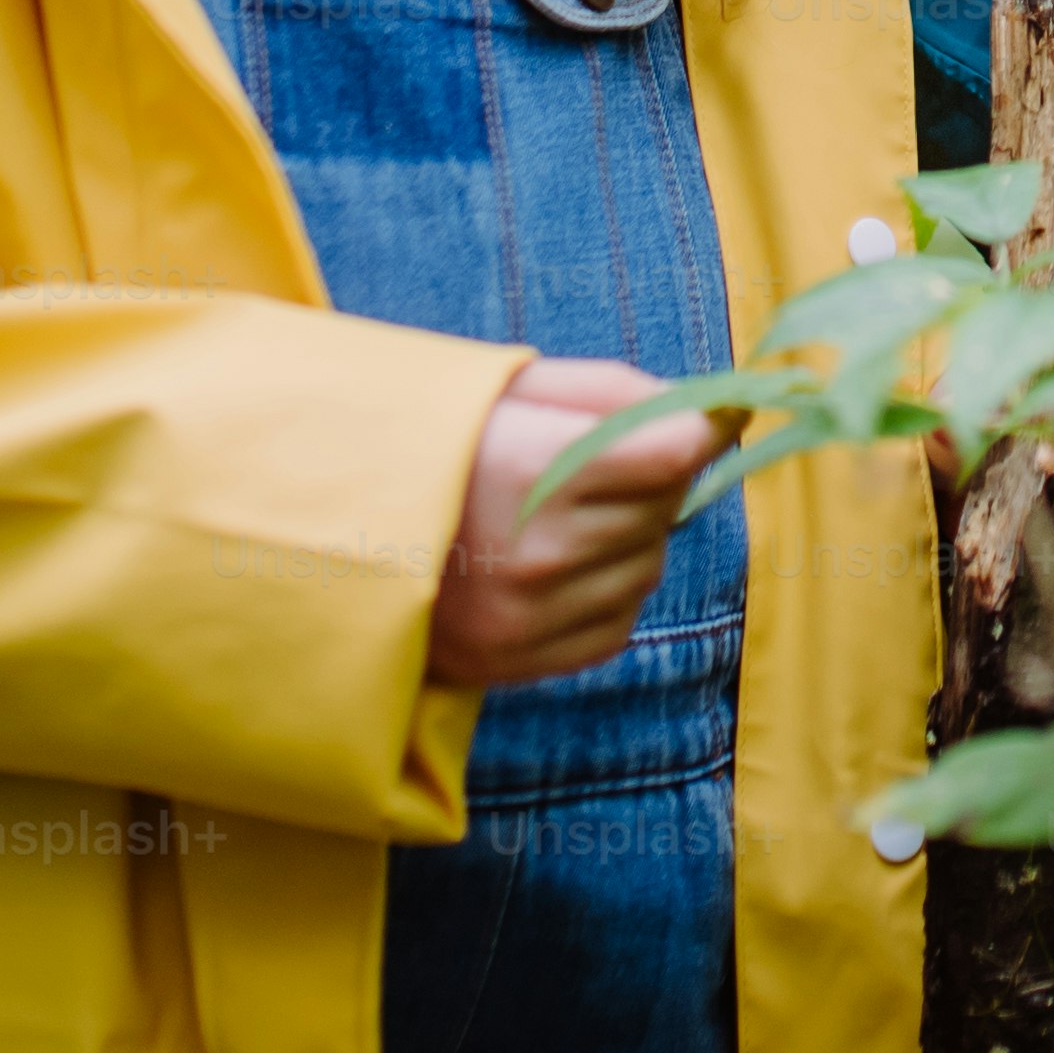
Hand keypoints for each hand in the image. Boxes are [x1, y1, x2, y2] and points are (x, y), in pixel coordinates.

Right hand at [426, 354, 719, 689]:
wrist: (336, 537)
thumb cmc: (438, 444)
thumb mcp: (513, 389)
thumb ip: (617, 393)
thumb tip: (718, 411)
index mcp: (532, 469)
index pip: (676, 455)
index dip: (700, 430)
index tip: (704, 417)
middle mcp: (538, 552)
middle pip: (668, 506)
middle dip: (650, 477)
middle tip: (591, 463)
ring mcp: (529, 617)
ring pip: (649, 566)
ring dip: (628, 537)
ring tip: (559, 516)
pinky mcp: (520, 663)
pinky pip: (619, 624)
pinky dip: (606, 593)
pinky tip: (554, 567)